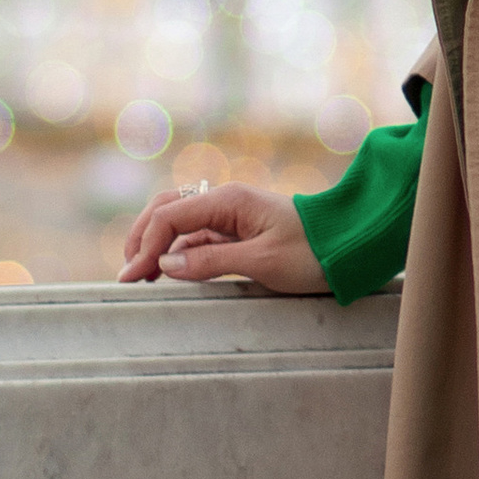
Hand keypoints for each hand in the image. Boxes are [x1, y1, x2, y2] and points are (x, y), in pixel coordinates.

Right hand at [120, 181, 328, 294]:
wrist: (350, 247)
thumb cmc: (312, 252)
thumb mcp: (261, 262)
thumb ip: (212, 262)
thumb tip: (166, 264)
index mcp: (229, 200)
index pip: (170, 216)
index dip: (145, 246)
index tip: (132, 278)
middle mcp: (226, 201)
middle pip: (167, 210)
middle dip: (142, 238)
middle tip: (128, 274)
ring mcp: (231, 216)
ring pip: (180, 224)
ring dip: (157, 245)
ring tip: (140, 275)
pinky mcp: (238, 232)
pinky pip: (198, 237)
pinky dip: (177, 252)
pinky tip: (168, 272)